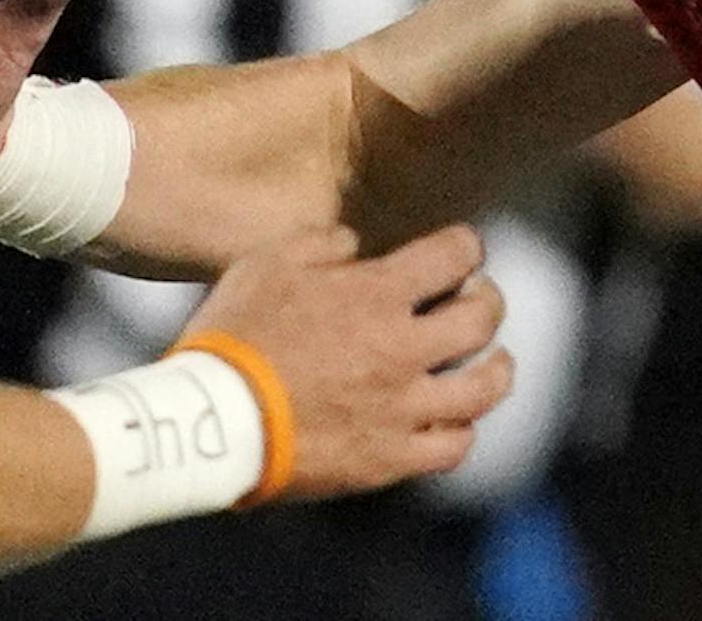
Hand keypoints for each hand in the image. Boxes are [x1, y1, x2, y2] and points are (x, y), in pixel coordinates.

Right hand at [181, 223, 514, 498]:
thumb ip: (321, 242)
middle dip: (487, 300)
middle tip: (478, 298)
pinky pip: (452, 447)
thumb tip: (356, 243)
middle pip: (482, 318)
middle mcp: (402, 349)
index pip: (455, 254)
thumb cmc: (232, 338)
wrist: (205, 424)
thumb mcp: (264, 264)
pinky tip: (452, 420)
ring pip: (484, 388)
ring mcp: (401, 408)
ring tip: (493, 361)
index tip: (463, 250)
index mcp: (376, 295)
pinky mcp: (389, 458)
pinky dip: (460, 431)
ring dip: (496, 368)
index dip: (466, 246)